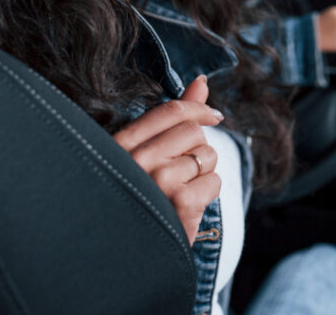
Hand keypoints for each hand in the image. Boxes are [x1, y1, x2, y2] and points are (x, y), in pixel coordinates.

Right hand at [112, 75, 222, 243]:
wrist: (129, 255)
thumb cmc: (141, 196)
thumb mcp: (147, 154)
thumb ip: (173, 117)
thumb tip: (201, 81)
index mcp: (121, 144)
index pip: (170, 110)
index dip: (199, 109)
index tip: (214, 117)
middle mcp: (136, 159)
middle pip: (193, 132)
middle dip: (198, 149)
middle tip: (183, 172)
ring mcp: (158, 180)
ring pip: (207, 156)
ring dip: (203, 174)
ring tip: (180, 191)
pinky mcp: (180, 203)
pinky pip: (214, 182)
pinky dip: (208, 195)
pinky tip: (187, 208)